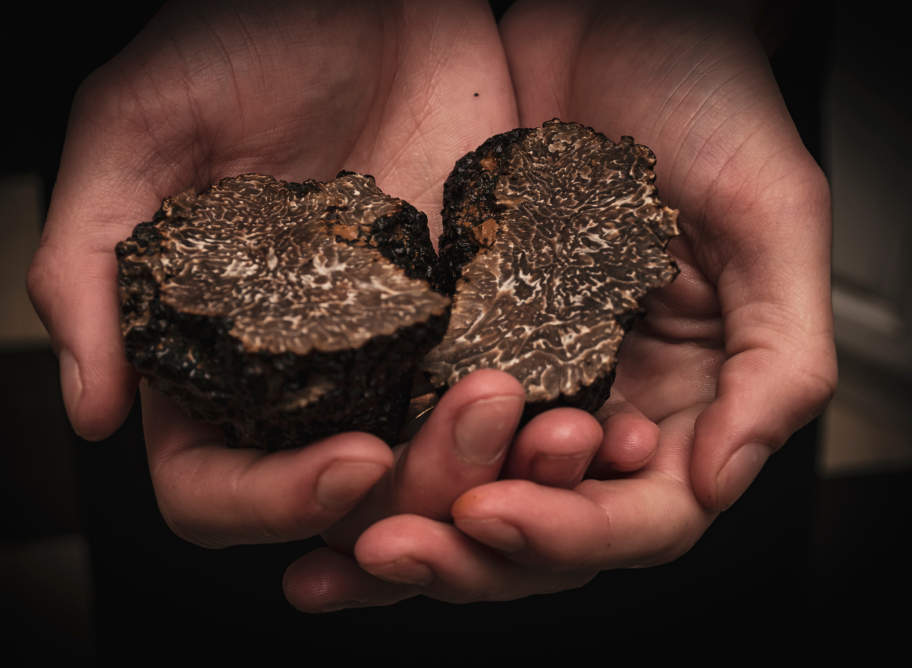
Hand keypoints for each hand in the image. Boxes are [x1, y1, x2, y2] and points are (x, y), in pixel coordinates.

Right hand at [26, 0, 521, 545]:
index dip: (273, 503)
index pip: (217, 489)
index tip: (353, 460)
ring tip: (526, 411)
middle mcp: (306, 376)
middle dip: (412, 493)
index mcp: (213, 358)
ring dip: (486, 467)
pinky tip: (578, 414)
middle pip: (345, 502)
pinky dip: (541, 421)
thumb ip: (88, 267)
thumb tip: (91, 411)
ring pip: (436, 469)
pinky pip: (512, 395)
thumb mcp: (137, 132)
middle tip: (475, 418)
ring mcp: (396, 351)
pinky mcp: (474, 315)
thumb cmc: (243, 39)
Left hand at [285, 0, 836, 608]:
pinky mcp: (460, 340)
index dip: (570, 533)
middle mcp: (605, 405)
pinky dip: (377, 460)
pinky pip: (415, 419)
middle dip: (471, 553)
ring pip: (472, 492)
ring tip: (342, 545)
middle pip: (544, 526)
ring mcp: (529, 378)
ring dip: (411, 526)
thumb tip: (723, 478)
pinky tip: (327, 482)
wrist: (613, 24)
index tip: (492, 512)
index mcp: (687, 399)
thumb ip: (779, 355)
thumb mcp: (770, 215)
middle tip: (392, 551)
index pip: (638, 514)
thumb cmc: (705, 99)